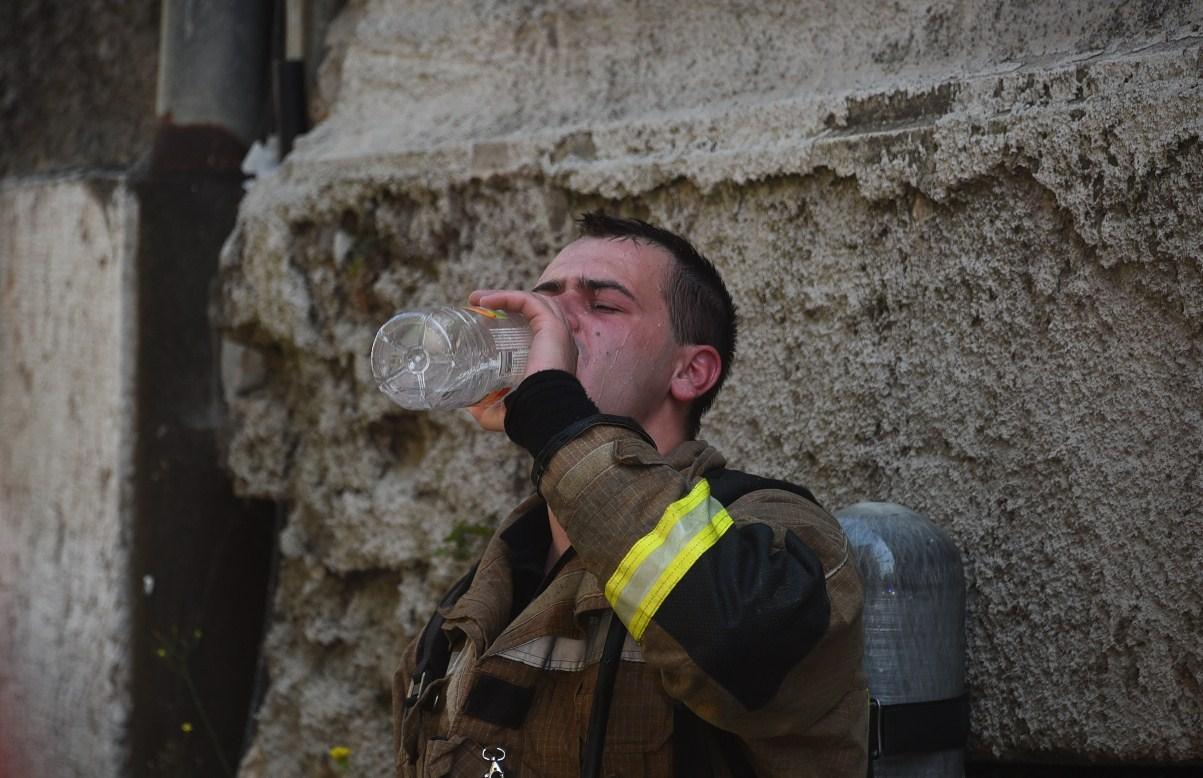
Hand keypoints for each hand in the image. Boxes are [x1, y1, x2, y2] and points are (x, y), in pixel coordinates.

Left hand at [465, 289, 578, 430]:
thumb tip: (469, 406)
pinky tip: (485, 302)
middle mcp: (559, 341)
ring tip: (477, 299)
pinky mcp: (552, 326)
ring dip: (503, 295)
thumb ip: (488, 408)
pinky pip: (528, 301)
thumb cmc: (528, 414)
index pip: (536, 326)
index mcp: (552, 357)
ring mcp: (558, 331)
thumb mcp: (502, 411)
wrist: (542, 412)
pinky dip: (506, 297)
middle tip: (477, 303)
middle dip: (505, 301)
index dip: (511, 317)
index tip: (484, 319)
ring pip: (531, 300)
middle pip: (533, 308)